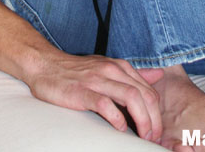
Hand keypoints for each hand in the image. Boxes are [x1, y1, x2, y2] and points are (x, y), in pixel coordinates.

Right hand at [28, 52, 163, 141]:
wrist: (46, 65)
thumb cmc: (78, 71)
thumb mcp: (108, 68)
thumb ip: (132, 74)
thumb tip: (158, 75)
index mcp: (120, 67)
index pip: (149, 90)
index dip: (157, 114)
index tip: (156, 131)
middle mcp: (112, 71)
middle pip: (145, 95)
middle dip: (154, 120)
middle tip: (153, 138)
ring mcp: (97, 80)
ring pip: (131, 97)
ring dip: (142, 120)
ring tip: (142, 135)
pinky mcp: (82, 91)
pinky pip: (105, 104)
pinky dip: (117, 118)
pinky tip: (119, 128)